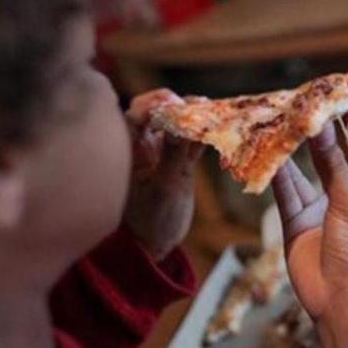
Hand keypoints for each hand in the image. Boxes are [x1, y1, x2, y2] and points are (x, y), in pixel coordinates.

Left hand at [123, 89, 204, 260]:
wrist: (155, 244)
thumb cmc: (150, 220)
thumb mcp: (164, 188)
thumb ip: (173, 155)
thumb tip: (181, 124)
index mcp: (128, 148)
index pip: (137, 112)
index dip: (157, 102)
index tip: (179, 105)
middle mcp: (141, 144)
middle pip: (159, 111)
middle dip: (181, 106)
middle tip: (201, 108)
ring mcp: (160, 151)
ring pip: (178, 123)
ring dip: (196, 118)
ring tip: (214, 115)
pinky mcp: (177, 160)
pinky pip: (191, 140)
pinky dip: (204, 133)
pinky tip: (218, 128)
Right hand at [272, 107, 347, 347]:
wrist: (342, 301)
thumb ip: (331, 163)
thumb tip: (322, 124)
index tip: (342, 95)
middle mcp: (340, 197)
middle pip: (325, 157)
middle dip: (313, 133)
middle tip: (298, 104)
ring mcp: (316, 211)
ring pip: (299, 173)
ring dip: (288, 152)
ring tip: (275, 123)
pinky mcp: (294, 224)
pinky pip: (283, 194)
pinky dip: (274, 175)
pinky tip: (265, 155)